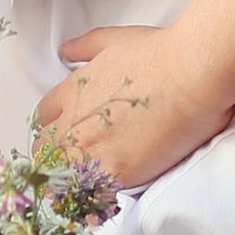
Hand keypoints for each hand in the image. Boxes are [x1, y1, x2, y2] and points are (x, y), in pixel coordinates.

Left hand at [34, 27, 234, 183]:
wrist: (190, 74)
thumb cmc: (159, 54)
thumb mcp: (114, 40)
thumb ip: (85, 47)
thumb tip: (67, 50)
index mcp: (72, 92)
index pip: (44, 117)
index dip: (52, 126)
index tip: (63, 132)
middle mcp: (74, 123)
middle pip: (45, 149)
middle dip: (57, 154)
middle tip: (78, 159)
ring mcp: (93, 150)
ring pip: (62, 174)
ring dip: (72, 177)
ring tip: (90, 180)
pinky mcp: (117, 173)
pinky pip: (92, 191)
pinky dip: (96, 194)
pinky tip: (106, 194)